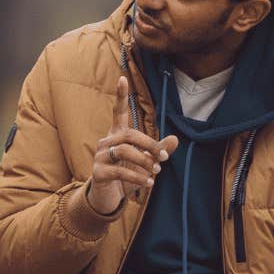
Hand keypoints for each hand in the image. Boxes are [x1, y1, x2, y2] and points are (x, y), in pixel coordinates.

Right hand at [85, 75, 178, 215]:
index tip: (122, 78)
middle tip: (163, 158)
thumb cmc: (127, 174)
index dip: (121, 96)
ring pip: (124, 151)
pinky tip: (148, 183)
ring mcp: (100, 156)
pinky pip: (120, 170)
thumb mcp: (145, 162)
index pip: (118, 112)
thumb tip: (176, 139)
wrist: (109, 196)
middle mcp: (106, 142)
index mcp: (117, 135)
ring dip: (144, 161)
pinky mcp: (98, 172)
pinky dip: (137, 177)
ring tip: (156, 172)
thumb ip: (159, 150)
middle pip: (129, 134)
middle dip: (149, 145)